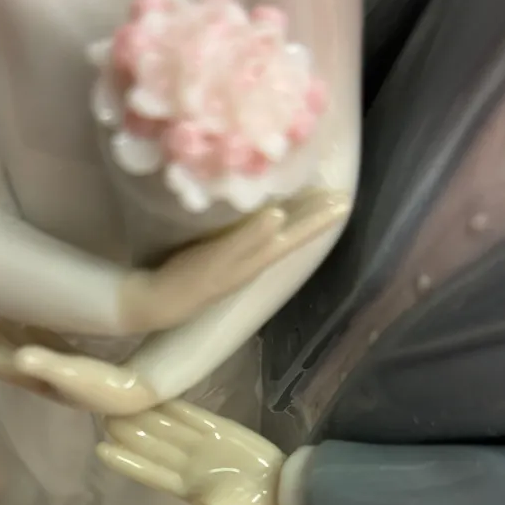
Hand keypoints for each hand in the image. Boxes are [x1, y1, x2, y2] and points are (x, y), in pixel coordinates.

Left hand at [0, 319, 158, 413]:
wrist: (145, 397)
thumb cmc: (113, 388)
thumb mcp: (81, 377)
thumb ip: (50, 366)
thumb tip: (19, 358)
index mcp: (46, 381)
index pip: (9, 368)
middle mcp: (53, 380)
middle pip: (15, 362)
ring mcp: (69, 373)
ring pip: (33, 353)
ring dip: (13, 338)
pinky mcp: (86, 365)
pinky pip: (54, 346)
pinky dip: (39, 334)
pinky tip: (34, 323)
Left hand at [97, 400, 287, 504]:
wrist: (282, 492)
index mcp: (185, 487)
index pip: (149, 472)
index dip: (126, 461)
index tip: (102, 449)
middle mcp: (187, 464)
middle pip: (153, 446)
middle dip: (129, 433)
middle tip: (103, 416)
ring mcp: (201, 446)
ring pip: (168, 429)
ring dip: (147, 417)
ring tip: (121, 403)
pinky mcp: (220, 430)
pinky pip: (193, 417)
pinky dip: (176, 407)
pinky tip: (157, 396)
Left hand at [121, 188, 351, 332]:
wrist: (157, 303)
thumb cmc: (183, 275)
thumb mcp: (214, 252)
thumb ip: (234, 235)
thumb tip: (253, 208)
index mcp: (250, 262)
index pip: (289, 238)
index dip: (315, 222)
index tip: (341, 202)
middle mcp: (249, 265)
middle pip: (292, 240)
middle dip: (319, 221)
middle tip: (347, 200)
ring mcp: (234, 265)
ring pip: (274, 242)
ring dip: (301, 224)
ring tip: (328, 204)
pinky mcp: (214, 263)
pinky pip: (240, 245)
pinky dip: (258, 233)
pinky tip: (276, 216)